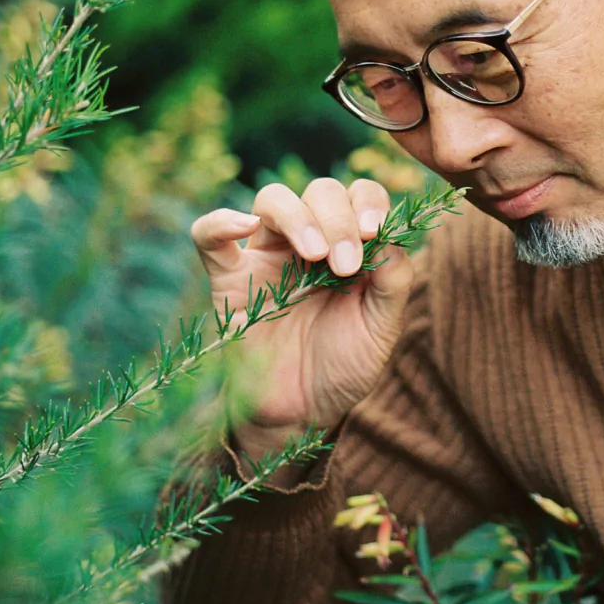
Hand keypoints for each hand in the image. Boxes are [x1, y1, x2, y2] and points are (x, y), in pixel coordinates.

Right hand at [191, 176, 414, 462]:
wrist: (303, 413)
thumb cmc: (344, 365)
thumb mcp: (382, 325)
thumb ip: (393, 278)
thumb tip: (388, 236)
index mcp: (351, 244)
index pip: (360, 195)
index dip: (368, 202)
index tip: (374, 232)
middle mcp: (309, 241)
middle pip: (320, 191)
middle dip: (338, 218)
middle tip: (345, 264)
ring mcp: (267, 257)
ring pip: (272, 200)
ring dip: (298, 217)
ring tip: (315, 256)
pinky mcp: (229, 280)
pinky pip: (209, 236)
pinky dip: (221, 221)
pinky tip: (244, 227)